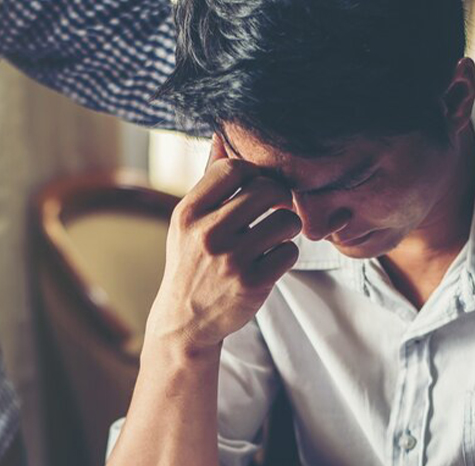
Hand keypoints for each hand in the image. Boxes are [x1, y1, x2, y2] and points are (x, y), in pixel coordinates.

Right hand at [145, 134, 301, 354]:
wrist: (185, 321)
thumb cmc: (191, 262)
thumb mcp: (188, 222)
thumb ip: (208, 181)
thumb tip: (222, 134)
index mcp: (188, 212)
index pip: (234, 168)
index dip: (254, 173)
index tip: (256, 188)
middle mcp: (208, 234)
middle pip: (267, 189)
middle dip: (278, 197)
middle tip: (275, 209)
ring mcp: (231, 260)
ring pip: (286, 220)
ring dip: (286, 227)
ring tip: (273, 236)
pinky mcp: (253, 284)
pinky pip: (290, 252)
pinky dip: (285, 255)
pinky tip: (270, 261)